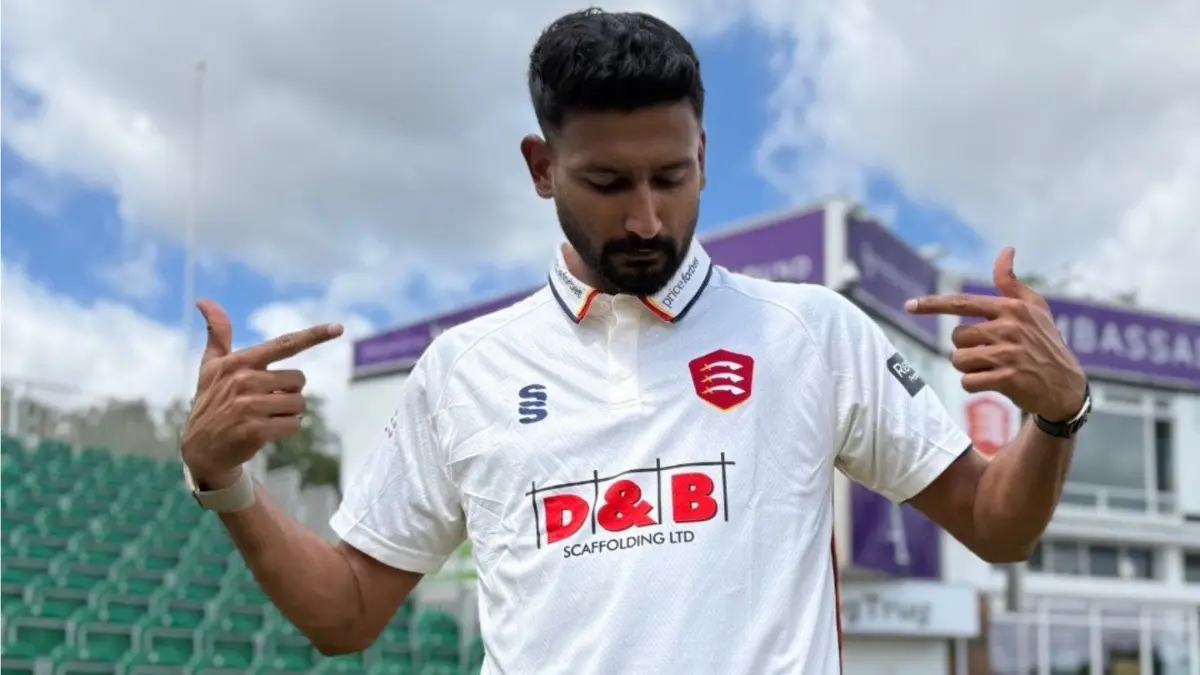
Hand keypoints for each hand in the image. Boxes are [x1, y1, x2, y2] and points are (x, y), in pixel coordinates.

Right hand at [181, 298, 343, 487]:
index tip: (338, 327)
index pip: (284, 344)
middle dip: (289, 391)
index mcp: (238, 362)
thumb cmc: (211, 401)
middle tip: (267, 400)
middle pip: (299, 380)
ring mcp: (249, 406)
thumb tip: (204, 300)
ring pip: (299, 404)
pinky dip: (287, 428)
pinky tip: (267, 430)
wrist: (201, 448)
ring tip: (265, 415)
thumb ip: (217, 334)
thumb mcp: (210, 366)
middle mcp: (244, 380)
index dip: (313, 335)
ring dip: (289, 412)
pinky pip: (294, 424)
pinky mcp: (255, 430)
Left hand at [905, 247, 1087, 421]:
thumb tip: (1006, 249)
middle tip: (991, 353)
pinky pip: (967, 381)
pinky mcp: (1008, 378)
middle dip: (966, 347)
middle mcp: (1010, 328)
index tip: (908, 305)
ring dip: (970, 367)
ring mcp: (1009, 354)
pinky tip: (995, 383)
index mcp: (1012, 308)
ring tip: (994, 368)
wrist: (1066, 387)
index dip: (933, 305)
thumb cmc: (1045, 343)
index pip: (962, 303)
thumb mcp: (1035, 308)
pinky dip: (975, 385)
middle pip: (956, 337)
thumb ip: (1012, 283)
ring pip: (958, 359)